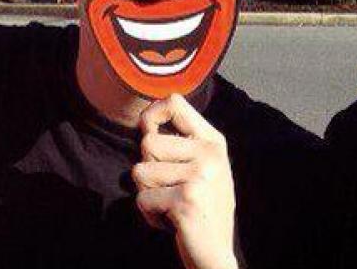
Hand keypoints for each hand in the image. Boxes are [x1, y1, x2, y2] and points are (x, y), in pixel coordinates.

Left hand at [133, 94, 237, 268]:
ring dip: (147, 194)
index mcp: (214, 142)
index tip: (149, 133)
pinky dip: (149, 215)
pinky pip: (142, 199)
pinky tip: (172, 222)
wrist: (216, 256)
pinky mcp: (187, 199)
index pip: (174, 102)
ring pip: (139, 171)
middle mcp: (210, 155)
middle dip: (148, 170)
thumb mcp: (201, 169)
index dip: (151, 115)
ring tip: (171, 205)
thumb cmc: (202, 209)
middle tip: (171, 190)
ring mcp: (201, 176)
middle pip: (147, 142)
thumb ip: (180, 142)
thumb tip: (145, 118)